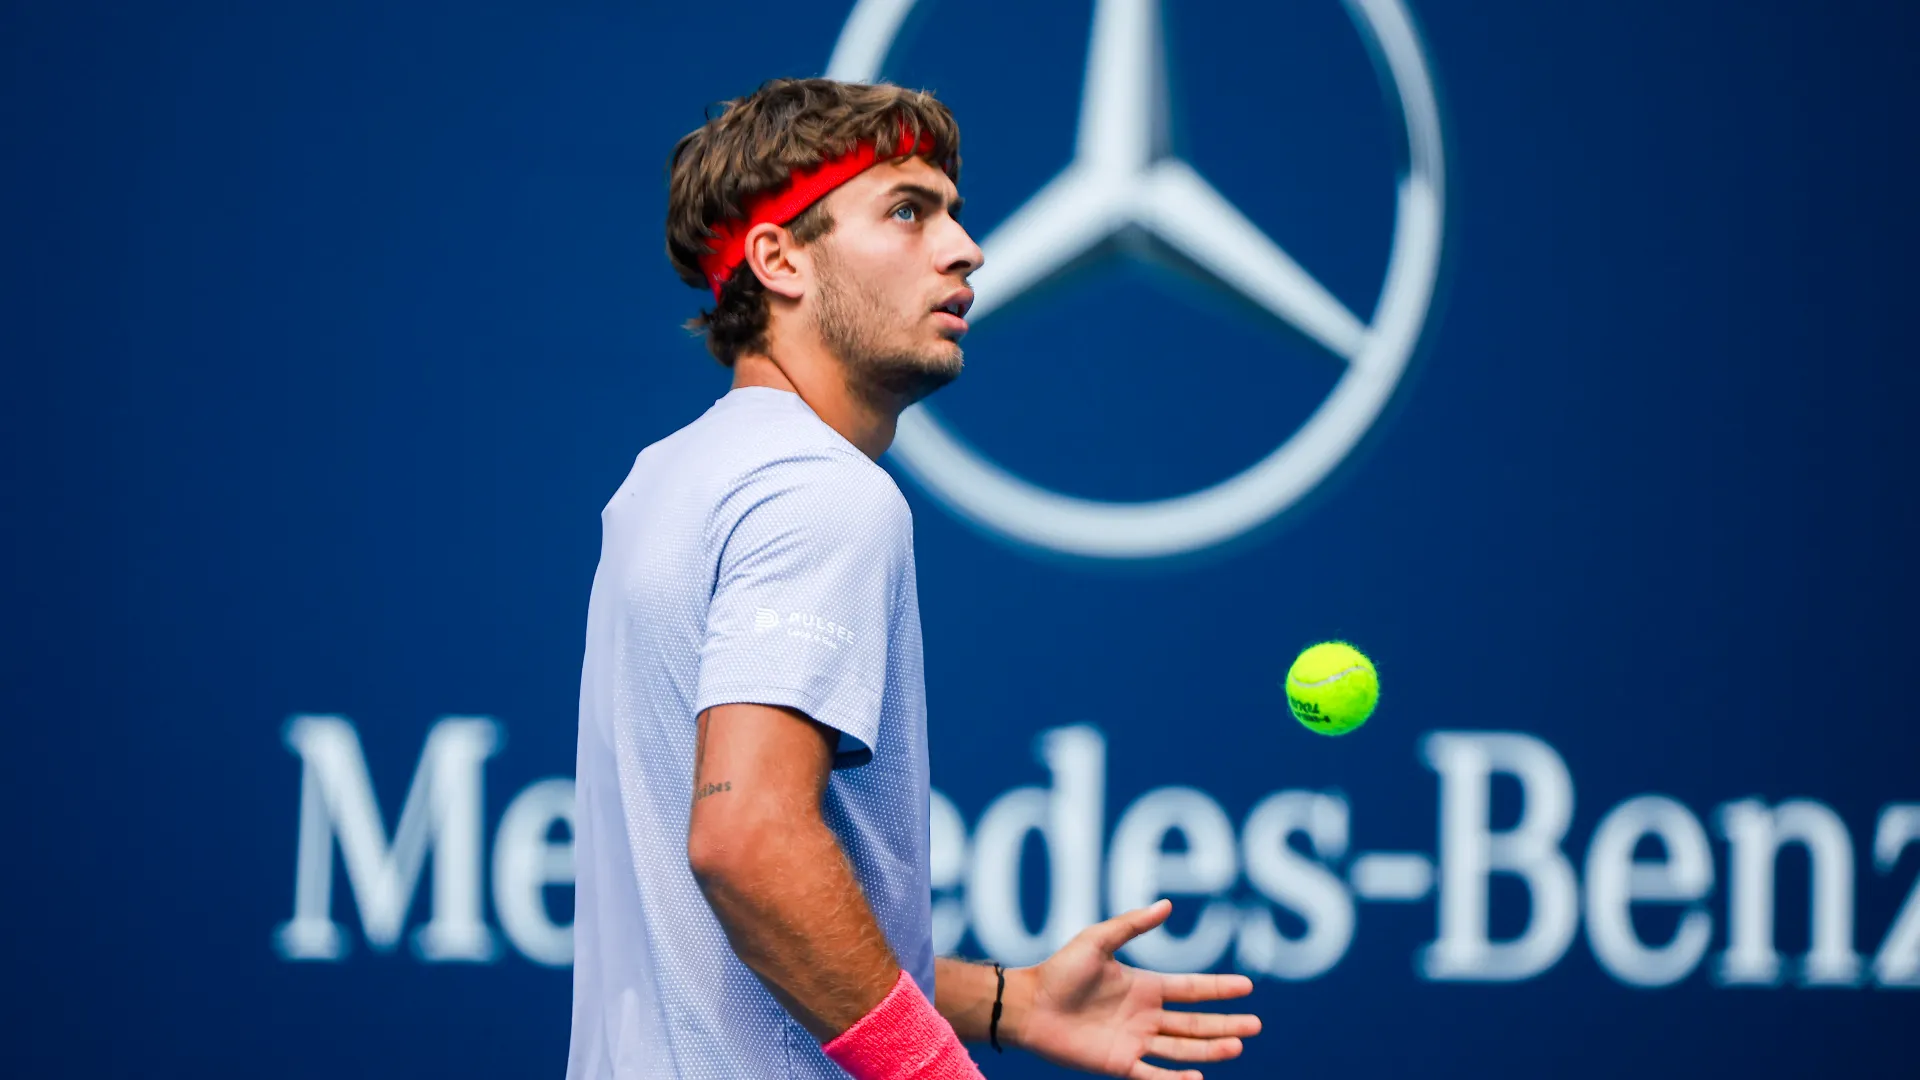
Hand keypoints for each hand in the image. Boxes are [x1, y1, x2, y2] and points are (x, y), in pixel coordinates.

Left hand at [1004, 899, 1261, 1079]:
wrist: (1028, 1004)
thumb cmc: (1059, 971)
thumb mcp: (1097, 941)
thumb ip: (1132, 926)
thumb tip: (1167, 905)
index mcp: (1144, 986)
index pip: (1191, 989)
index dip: (1219, 989)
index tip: (1247, 986)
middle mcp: (1144, 1016)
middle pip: (1194, 1023)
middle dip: (1225, 1024)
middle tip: (1255, 1025)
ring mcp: (1134, 1041)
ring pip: (1182, 1049)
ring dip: (1210, 1049)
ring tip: (1237, 1046)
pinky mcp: (1118, 1063)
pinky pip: (1153, 1074)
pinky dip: (1176, 1079)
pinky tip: (1199, 1078)